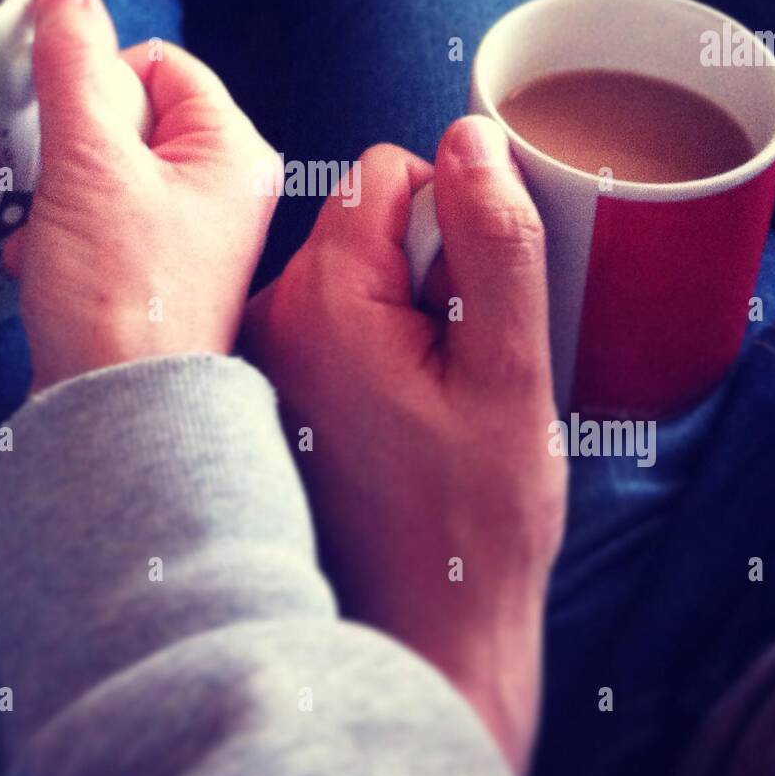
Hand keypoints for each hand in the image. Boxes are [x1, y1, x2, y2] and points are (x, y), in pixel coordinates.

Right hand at [9, 0, 276, 392]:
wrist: (116, 415)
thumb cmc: (119, 295)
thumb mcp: (88, 162)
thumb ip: (74, 64)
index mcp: (233, 151)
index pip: (161, 62)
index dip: (100, 82)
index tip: (68, 130)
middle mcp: (224, 189)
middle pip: (128, 115)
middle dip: (71, 149)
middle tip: (58, 192)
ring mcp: (190, 233)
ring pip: (103, 169)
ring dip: (58, 193)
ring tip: (49, 236)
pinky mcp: (154, 271)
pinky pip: (98, 218)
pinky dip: (62, 232)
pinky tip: (43, 264)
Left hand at [243, 116, 565, 771]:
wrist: (420, 636)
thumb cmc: (474, 523)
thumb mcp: (511, 373)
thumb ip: (495, 244)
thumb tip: (472, 139)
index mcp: (324, 300)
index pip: (387, 173)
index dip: (455, 216)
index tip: (478, 298)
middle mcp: (271, 318)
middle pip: (365, 221)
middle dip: (428, 264)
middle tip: (462, 360)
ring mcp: (263, 359)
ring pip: (352, 273)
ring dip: (404, 309)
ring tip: (435, 398)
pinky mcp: (270, 393)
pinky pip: (331, 323)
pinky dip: (376, 346)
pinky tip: (402, 417)